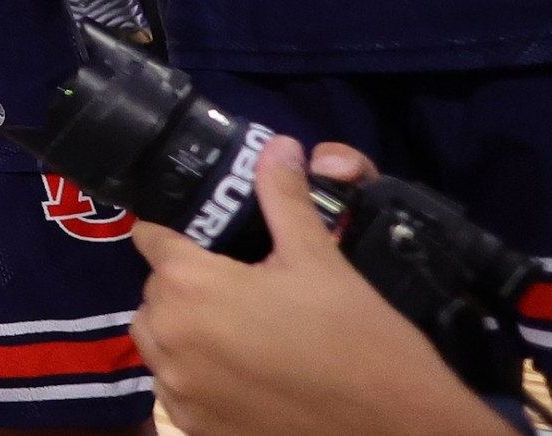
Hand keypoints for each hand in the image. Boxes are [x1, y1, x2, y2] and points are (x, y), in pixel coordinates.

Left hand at [131, 136, 505, 435]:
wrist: (398, 431)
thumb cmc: (359, 340)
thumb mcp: (320, 259)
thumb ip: (284, 197)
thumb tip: (278, 145)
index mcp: (189, 286)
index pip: (153, 239)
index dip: (180, 233)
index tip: (210, 239)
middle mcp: (168, 339)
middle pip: (157, 293)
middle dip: (189, 285)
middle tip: (244, 288)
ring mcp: (178, 390)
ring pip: (160, 341)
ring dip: (188, 331)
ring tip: (246, 331)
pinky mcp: (193, 428)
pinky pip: (176, 388)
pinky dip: (198, 376)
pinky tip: (247, 373)